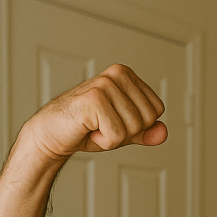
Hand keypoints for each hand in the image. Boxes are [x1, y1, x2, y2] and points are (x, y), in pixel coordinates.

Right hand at [20, 63, 167, 163]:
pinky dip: (103, 142)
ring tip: (94, 127)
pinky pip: (116, 135)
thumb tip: (163, 132)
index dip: (138, 126)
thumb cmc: (86, 129)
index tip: (114, 121)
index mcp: (126, 75)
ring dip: (113, 138)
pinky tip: (88, 129)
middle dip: (127, 133)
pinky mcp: (93, 100)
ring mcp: (105, 84)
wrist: (52, 134)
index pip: (156, 111)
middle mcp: (117, 74)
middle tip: (102, 126)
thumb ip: (145, 131)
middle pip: (147, 120)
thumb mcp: (123, 131)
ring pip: (132, 129)